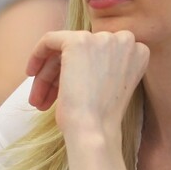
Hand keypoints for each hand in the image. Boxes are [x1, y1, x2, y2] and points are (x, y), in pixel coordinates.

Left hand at [24, 30, 148, 137]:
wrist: (94, 130)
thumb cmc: (100, 120)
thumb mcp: (111, 86)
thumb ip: (104, 65)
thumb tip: (80, 56)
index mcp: (139, 51)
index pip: (101, 52)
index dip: (82, 70)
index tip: (68, 91)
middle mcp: (125, 40)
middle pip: (84, 50)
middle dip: (61, 74)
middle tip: (46, 98)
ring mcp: (103, 38)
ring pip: (65, 49)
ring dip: (49, 74)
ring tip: (38, 100)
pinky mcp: (79, 40)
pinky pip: (51, 39)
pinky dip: (38, 54)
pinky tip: (31, 73)